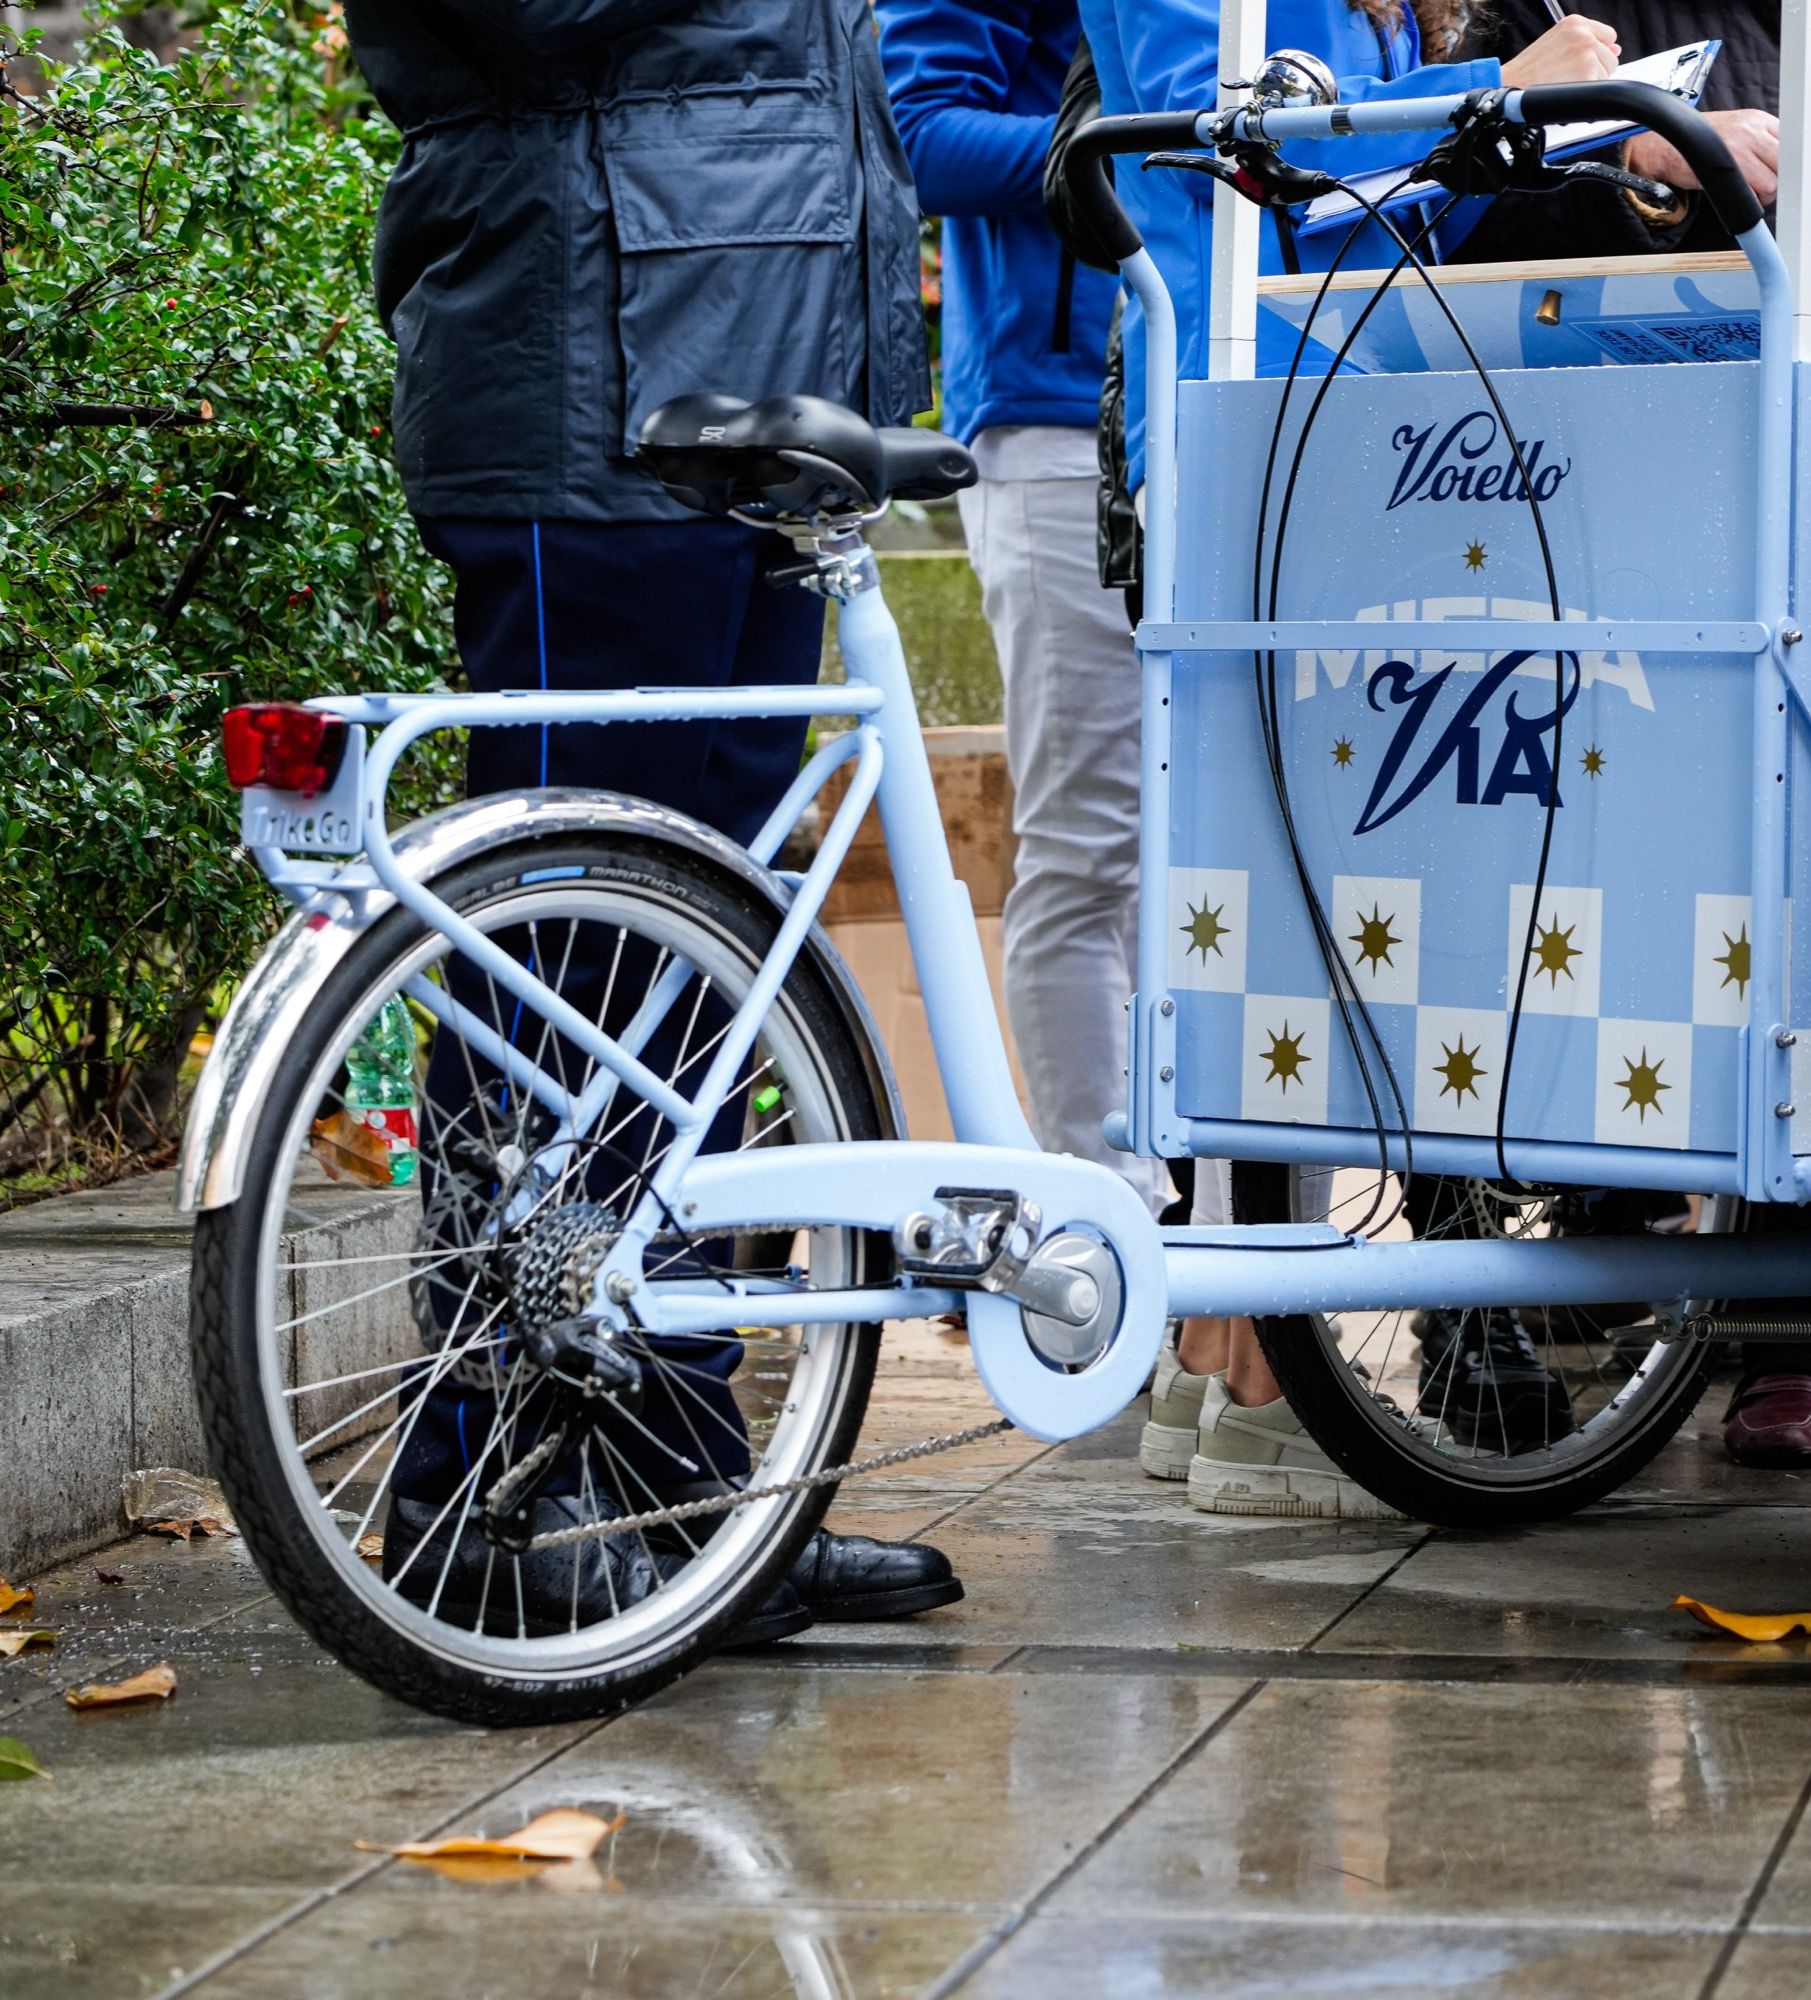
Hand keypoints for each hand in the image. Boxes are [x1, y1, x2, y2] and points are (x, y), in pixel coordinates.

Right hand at [1500, 15, 1619, 88]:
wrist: (1511, 85)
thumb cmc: (1528, 70)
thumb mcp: (1556, 42)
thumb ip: (1586, 41)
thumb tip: (1616, 49)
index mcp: (1575, 23)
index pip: (1608, 35)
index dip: (1598, 51)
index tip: (1583, 61)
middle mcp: (1583, 35)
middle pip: (1611, 55)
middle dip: (1596, 68)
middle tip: (1570, 75)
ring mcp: (1586, 54)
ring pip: (1608, 71)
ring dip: (1591, 81)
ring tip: (1567, 82)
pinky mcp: (1587, 74)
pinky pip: (1600, 87)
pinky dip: (1586, 93)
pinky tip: (1568, 90)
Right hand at [1627, 109, 1778, 206]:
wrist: (1667, 145)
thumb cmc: (1699, 143)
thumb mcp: (1737, 129)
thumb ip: (1761, 140)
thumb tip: (1779, 162)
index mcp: (1759, 118)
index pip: (1791, 142)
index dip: (1785, 163)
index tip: (1776, 173)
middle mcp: (1754, 129)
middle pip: (1785, 162)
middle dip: (1777, 179)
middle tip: (1762, 186)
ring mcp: (1742, 147)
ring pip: (1773, 181)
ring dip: (1764, 194)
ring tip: (1751, 194)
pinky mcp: (1729, 168)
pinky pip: (1756, 192)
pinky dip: (1751, 202)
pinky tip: (1742, 199)